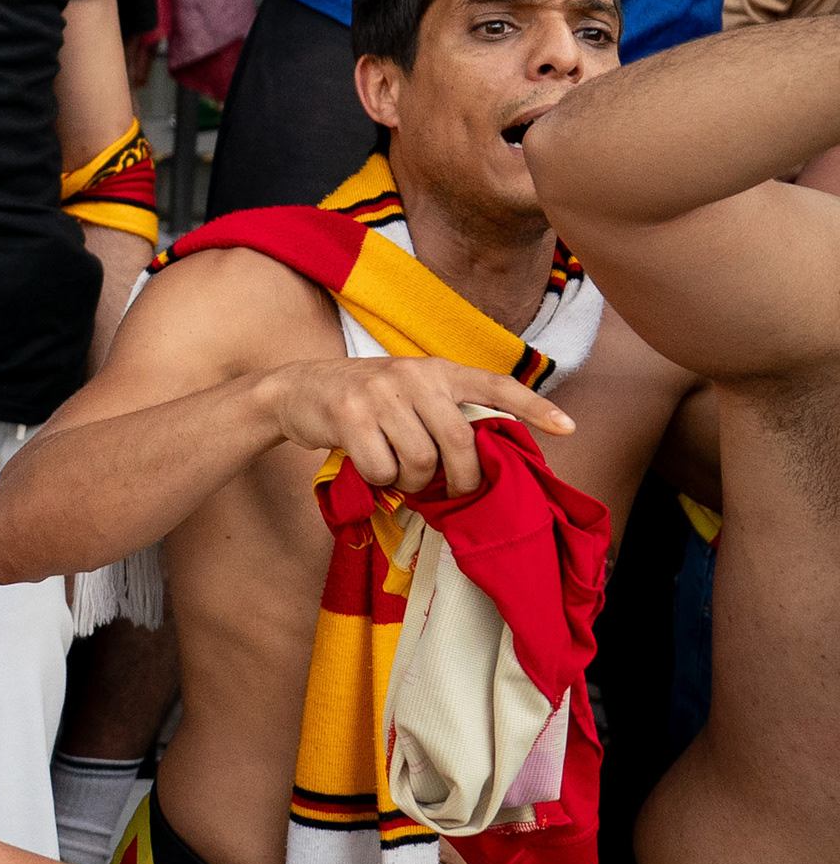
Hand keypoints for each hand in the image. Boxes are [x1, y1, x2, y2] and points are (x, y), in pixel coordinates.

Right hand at [257, 353, 570, 495]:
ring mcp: (379, 394)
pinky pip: (383, 469)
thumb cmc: (361, 401)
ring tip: (397, 474)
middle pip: (460, 442)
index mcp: (436, 369)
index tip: (568, 429)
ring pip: (421, 461)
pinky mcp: (349, 415)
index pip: (495, 385)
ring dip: (412, 482)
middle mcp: (412, 375)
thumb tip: (481, 460)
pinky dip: (379, 481)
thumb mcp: (407, 393)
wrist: (294, 390)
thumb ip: (442, 412)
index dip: (534, 407)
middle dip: (460, 479)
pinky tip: (368, 468)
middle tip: (449, 494)